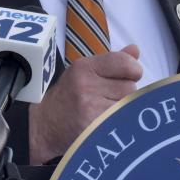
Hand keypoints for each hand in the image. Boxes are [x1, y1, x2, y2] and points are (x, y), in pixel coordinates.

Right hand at [29, 45, 141, 163]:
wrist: (44, 126)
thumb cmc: (68, 97)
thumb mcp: (84, 72)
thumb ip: (112, 61)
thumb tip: (135, 50)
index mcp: (84, 67)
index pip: (125, 62)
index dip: (133, 70)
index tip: (129, 77)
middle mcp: (86, 85)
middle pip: (130, 88)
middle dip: (126, 94)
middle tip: (109, 100)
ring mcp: (89, 108)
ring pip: (128, 107)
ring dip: (124, 111)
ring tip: (107, 112)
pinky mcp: (93, 129)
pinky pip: (123, 124)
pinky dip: (120, 125)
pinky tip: (107, 125)